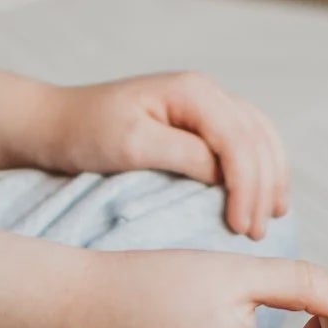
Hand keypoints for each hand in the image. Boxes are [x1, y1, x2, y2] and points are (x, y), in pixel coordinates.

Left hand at [44, 70, 288, 239]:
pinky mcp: (199, 122)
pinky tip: (262, 195)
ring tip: (272, 218)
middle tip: (255, 236)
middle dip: (263, 188)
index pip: (238, 141)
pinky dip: (261, 168)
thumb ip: (184, 155)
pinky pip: (246, 141)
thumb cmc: (86, 134)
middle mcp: (206, 91)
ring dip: (270, 177)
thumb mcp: (131, 145)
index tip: (239, 229)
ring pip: (259, 137)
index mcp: (193, 91)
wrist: (55, 124)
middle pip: (256, 139)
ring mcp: (205, 104)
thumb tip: (226, 175)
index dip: (246, 186)